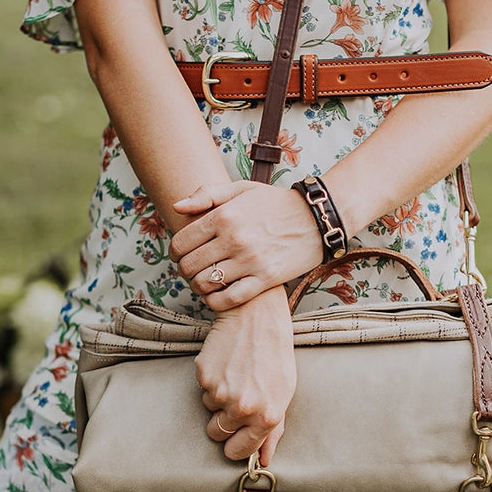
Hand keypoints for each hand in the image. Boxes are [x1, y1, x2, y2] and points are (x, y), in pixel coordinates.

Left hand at [170, 179, 323, 309]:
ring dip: (198, 286)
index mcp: (224, 215)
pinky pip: (228, 299)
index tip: (179, 255)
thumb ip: (208, 194)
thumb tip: (177, 206)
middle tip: (191, 269)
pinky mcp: (265, 279)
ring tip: (203, 281)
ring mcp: (250, 261)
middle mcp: (234, 238)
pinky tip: (216, 296)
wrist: (317, 219)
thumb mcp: (242, 189)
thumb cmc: (276, 204)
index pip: (181, 242)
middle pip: (189, 265)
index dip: (174, 252)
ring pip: (205, 284)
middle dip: (184, 270)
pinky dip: (215, 301)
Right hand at [195, 286, 295, 463]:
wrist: (256, 318)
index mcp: (266, 416)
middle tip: (238, 398)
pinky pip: (203, 389)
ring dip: (219, 397)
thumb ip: (273, 430)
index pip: (237, 452)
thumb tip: (264, 459)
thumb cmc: (275, 355)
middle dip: (224, 421)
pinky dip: (212, 379)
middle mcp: (242, 408)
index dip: (234, 447)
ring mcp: (221, 392)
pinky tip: (227, 363)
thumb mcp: (284, 393)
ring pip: (209, 410)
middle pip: (217, 433)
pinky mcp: (204, 376)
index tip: (234, 439)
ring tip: (237, 374)